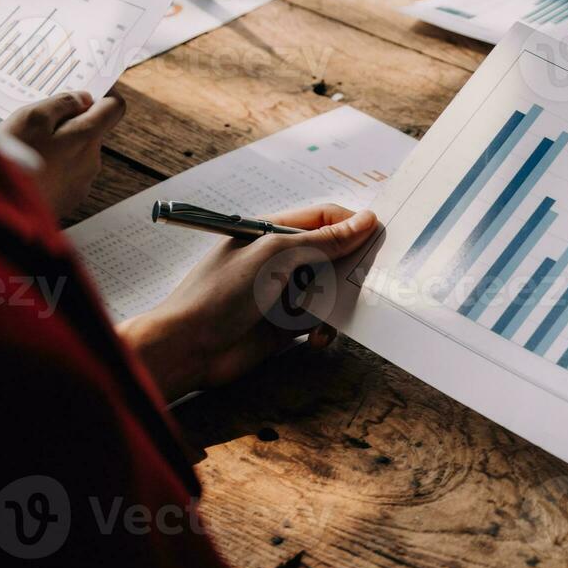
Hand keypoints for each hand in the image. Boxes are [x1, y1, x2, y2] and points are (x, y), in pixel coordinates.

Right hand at [0, 92, 126, 218]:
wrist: (2, 209)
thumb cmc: (15, 159)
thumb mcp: (31, 118)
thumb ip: (61, 104)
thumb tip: (83, 99)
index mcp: (87, 137)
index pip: (114, 108)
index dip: (104, 95)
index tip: (89, 92)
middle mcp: (92, 161)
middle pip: (90, 132)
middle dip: (69, 124)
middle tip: (36, 125)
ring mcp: (82, 183)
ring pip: (76, 154)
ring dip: (58, 147)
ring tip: (26, 150)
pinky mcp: (69, 199)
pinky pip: (66, 175)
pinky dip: (52, 167)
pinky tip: (29, 169)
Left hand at [117, 204, 377, 400]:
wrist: (188, 348)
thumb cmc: (220, 293)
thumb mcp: (275, 257)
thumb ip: (323, 241)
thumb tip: (364, 221)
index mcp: (273, 233)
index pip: (323, 219)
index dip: (352, 225)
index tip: (379, 238)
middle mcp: (280, 260)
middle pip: (332, 255)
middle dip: (351, 268)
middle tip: (369, 280)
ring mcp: (283, 293)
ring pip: (330, 290)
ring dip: (338, 303)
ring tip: (335, 315)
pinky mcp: (286, 325)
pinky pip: (320, 321)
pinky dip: (325, 329)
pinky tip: (316, 339)